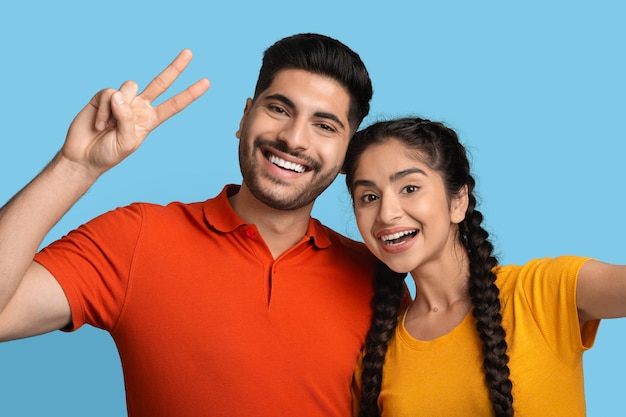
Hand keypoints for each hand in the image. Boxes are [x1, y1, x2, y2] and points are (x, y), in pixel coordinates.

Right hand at [62, 49, 209, 177]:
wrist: (83, 156)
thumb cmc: (108, 153)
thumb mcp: (127, 142)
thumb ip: (128, 119)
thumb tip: (121, 95)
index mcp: (150, 120)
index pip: (174, 104)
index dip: (190, 93)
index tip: (206, 82)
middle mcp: (139, 106)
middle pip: (160, 83)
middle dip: (175, 68)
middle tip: (190, 52)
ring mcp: (122, 100)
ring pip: (130, 87)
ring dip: (118, 109)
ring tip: (108, 127)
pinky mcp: (104, 96)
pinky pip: (109, 93)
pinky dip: (104, 109)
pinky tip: (99, 123)